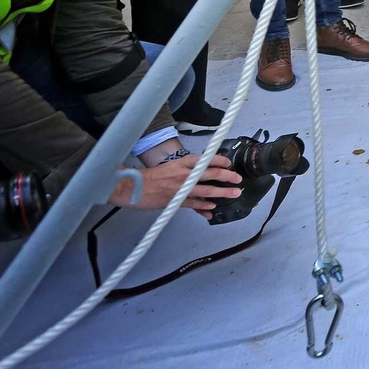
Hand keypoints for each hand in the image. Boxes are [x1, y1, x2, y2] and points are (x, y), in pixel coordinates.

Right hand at [111, 154, 244, 219]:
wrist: (132, 187)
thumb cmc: (151, 177)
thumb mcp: (171, 167)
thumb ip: (187, 170)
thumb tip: (203, 173)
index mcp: (182, 163)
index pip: (205, 159)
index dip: (220, 160)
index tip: (229, 163)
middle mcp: (183, 174)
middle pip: (210, 173)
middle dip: (227, 176)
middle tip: (237, 179)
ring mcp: (180, 188)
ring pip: (206, 189)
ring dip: (222, 192)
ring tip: (233, 194)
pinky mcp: (175, 201)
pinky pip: (193, 203)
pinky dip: (203, 206)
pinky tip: (212, 208)